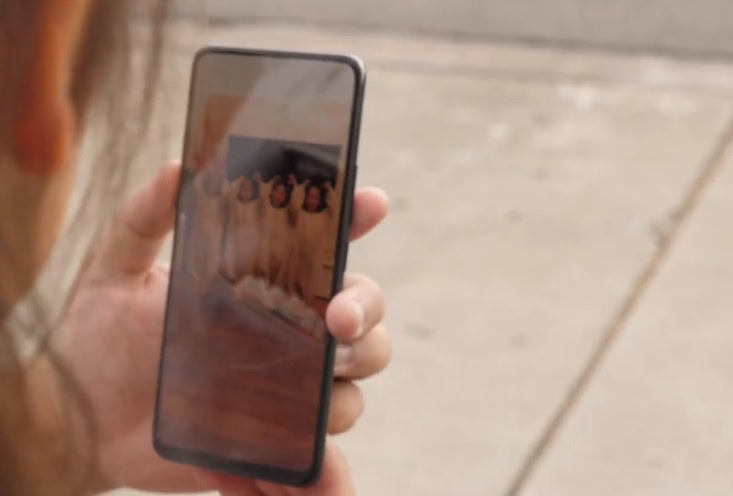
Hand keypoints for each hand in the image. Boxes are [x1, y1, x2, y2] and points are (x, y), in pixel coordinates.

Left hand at [55, 164, 389, 494]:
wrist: (81, 418)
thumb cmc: (100, 336)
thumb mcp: (113, 270)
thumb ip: (144, 218)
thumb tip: (179, 168)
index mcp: (262, 283)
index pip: (324, 246)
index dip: (354, 219)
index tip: (370, 203)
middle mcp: (288, 329)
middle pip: (361, 314)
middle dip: (364, 311)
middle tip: (336, 318)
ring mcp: (288, 384)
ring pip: (355, 379)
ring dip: (349, 379)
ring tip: (319, 383)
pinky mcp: (278, 437)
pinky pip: (324, 447)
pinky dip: (327, 454)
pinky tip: (311, 455)